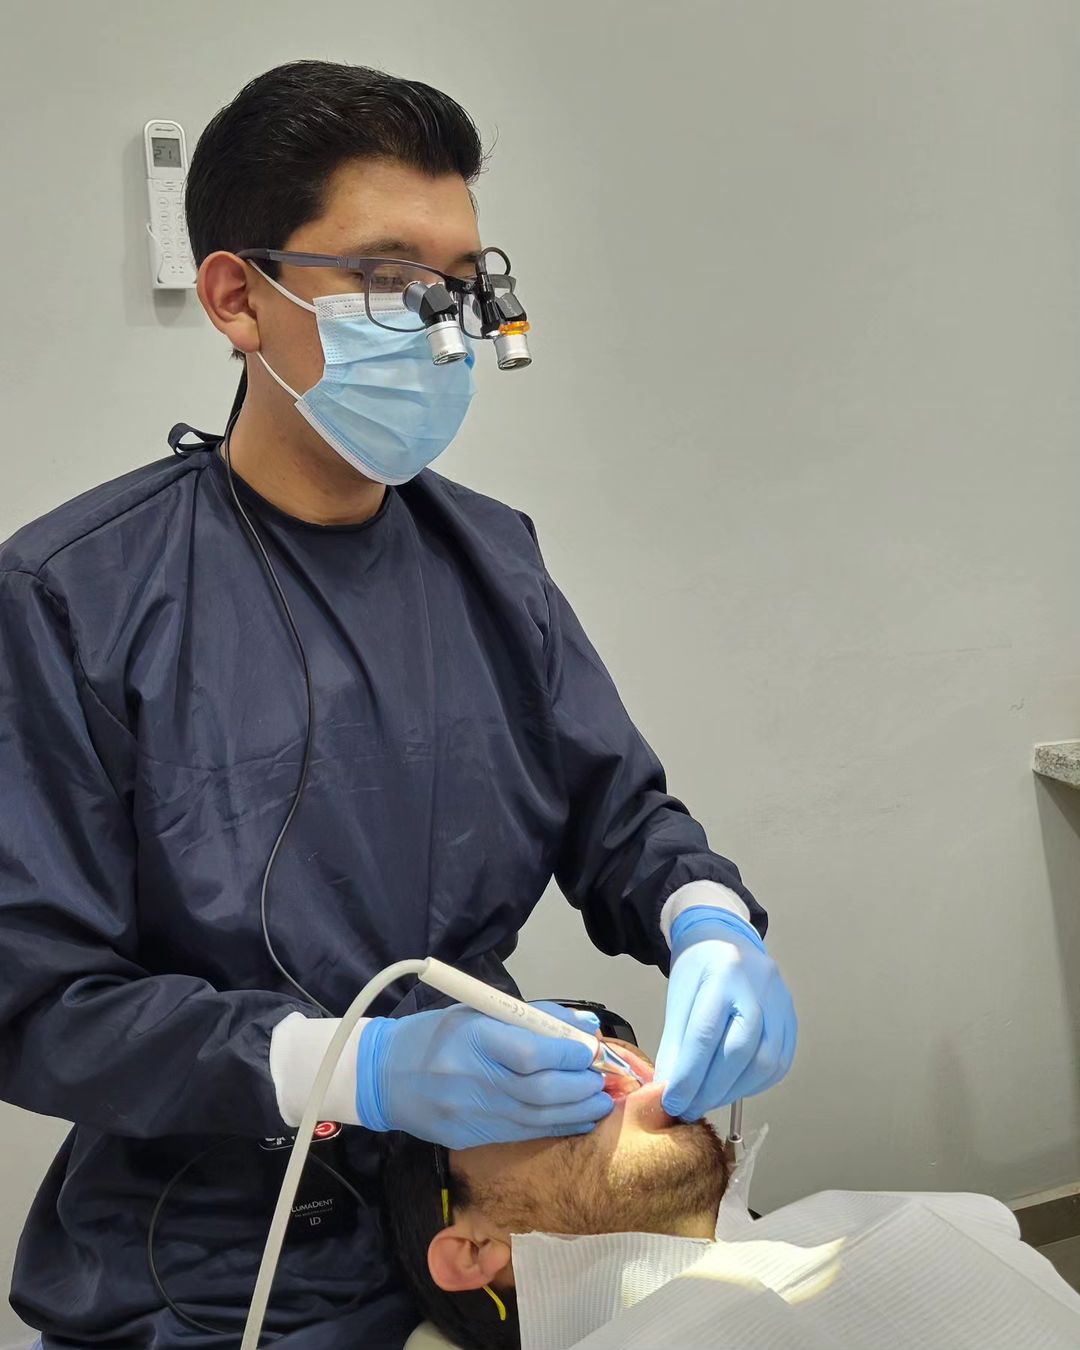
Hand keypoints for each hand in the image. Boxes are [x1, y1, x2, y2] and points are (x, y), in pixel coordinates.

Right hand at [355, 1001, 613, 1148]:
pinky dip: (557, 1127)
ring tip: (600, 1101)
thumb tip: (585, 1027)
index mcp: (473, 1038)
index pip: (531, 1053)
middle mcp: (473, 1080)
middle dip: (581, 1087)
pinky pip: (524, 1134)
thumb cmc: (436, 1035)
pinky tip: (578, 1120)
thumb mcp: (478, 1010)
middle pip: (540, 1090)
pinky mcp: (473, 1138)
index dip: (569, 1055)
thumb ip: (533, 1018)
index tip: (590, 1051)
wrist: (383, 1077)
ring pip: (538, 1117)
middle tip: (603, 1080)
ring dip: (577, 1111)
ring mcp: (472, 1114)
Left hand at [655, 907, 796, 1119]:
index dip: (688, 1076)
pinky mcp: (792, 1019)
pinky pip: (779, 1063)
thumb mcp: (679, 998)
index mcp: (724, 974)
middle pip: (740, 1051)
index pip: (706, 1035)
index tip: (672, 1102)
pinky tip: (732, 1087)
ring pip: (765, 1062)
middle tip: (688, 1108)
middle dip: (711, 1089)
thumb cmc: (699, 967)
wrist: (727, 937)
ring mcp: (782, 1002)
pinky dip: (754, 1083)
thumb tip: (671, 1092)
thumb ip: (675, 1045)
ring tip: (708, 1099)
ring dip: (733, 1091)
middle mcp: (760, 986)